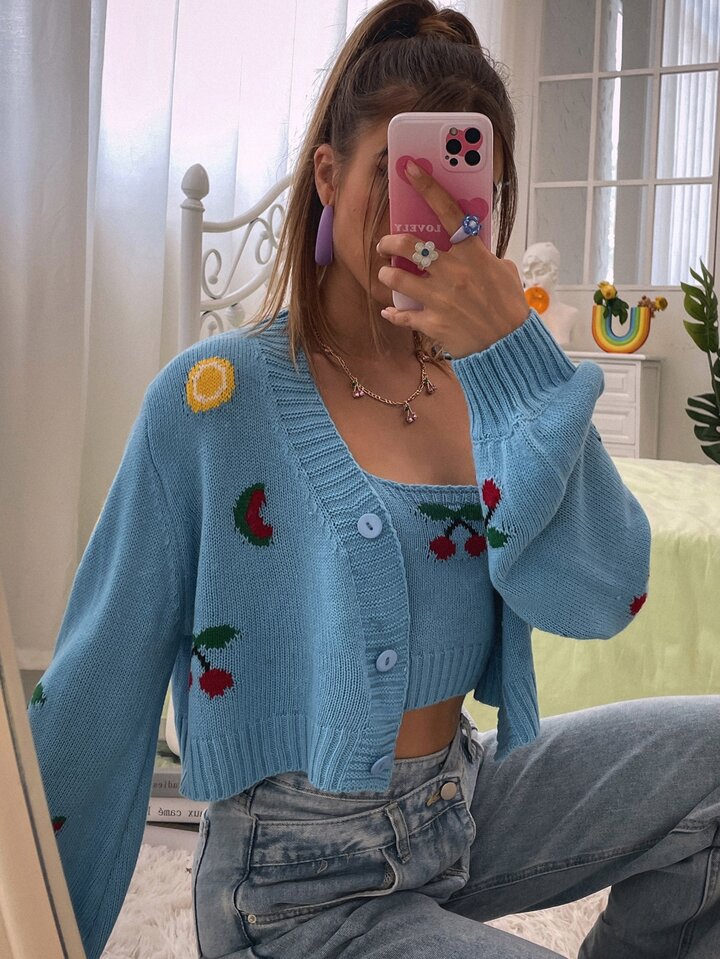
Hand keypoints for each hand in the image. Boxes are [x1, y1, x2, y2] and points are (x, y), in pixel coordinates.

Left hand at [375, 159, 529, 359]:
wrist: (509, 345)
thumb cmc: (509, 307)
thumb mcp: (504, 272)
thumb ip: (483, 257)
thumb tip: (470, 248)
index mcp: (472, 254)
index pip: (447, 211)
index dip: (426, 187)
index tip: (408, 169)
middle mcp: (452, 272)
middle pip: (408, 246)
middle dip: (389, 242)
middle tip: (385, 245)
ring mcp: (440, 298)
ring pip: (396, 279)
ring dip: (387, 275)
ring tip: (387, 275)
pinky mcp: (432, 323)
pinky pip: (402, 315)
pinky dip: (393, 313)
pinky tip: (389, 311)